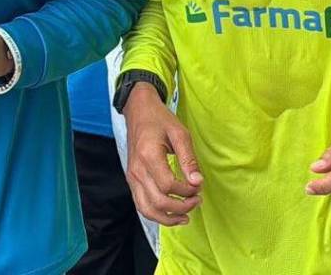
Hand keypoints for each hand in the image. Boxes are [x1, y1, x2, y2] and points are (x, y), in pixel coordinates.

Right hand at [122, 83, 202, 225]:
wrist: (138, 111)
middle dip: (181, 207)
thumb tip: (198, 182)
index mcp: (148, 156)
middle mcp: (137, 170)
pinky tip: (170, 213)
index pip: (168, 186)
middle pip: (158, 202)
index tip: (199, 186)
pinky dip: (156, 214)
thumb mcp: (180, 133)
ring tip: (185, 216)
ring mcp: (132, 177)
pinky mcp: (131, 180)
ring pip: (147, 210)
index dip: (186, 192)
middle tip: (197, 201)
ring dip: (167, 218)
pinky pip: (141, 205)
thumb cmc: (160, 120)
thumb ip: (189, 159)